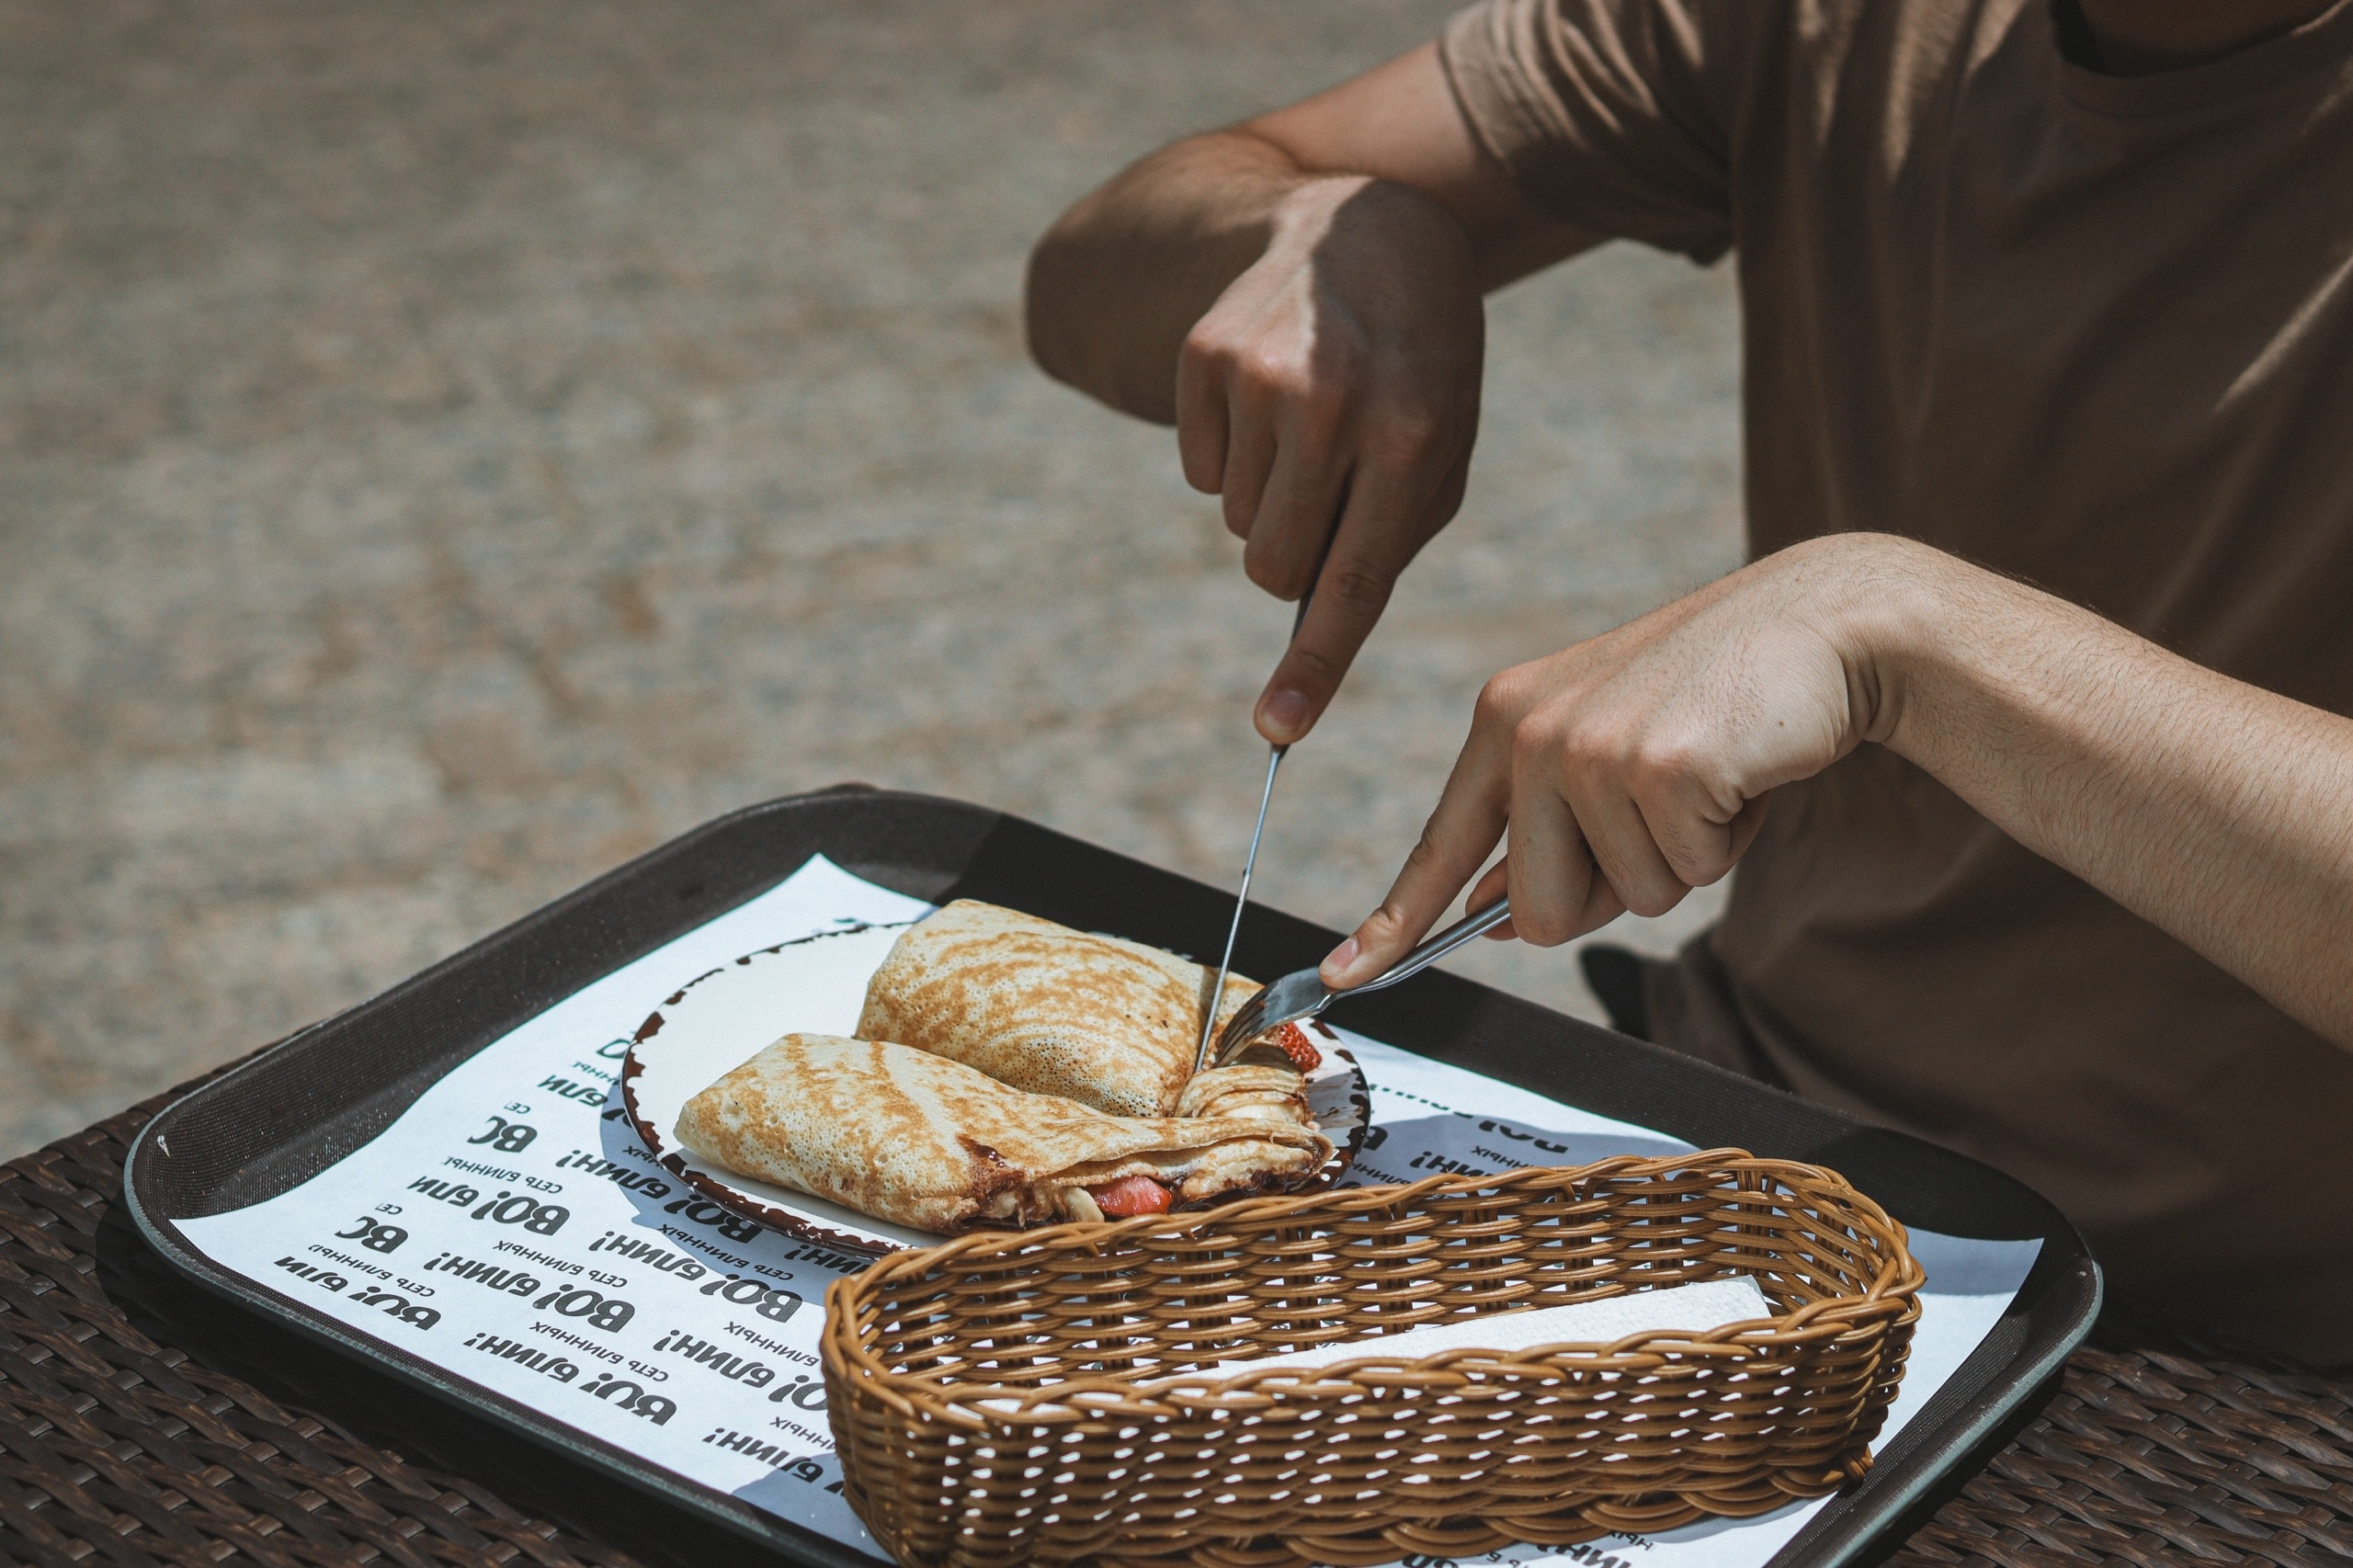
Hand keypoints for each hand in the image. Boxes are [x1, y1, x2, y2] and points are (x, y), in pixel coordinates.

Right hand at [1176, 177, 1483, 743]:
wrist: (1370, 224)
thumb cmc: (1420, 365)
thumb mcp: (1445, 440)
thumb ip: (1391, 535)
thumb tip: (1313, 631)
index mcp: (1414, 433)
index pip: (1355, 578)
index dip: (1314, 665)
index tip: (1277, 730)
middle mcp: (1334, 404)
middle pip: (1274, 565)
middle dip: (1293, 556)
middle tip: (1328, 493)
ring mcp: (1260, 374)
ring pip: (1234, 523)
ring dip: (1266, 498)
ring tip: (1310, 423)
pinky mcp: (1203, 354)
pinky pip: (1197, 472)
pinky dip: (1228, 454)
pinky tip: (1271, 395)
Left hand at [1321, 536, 1915, 984]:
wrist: (1819, 626)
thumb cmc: (1714, 704)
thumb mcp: (1608, 758)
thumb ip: (1547, 833)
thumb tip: (1491, 918)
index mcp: (1504, 722)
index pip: (1440, 844)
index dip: (1393, 922)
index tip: (1343, 975)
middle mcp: (1529, 731)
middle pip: (1539, 911)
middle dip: (1612, 890)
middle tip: (1665, 811)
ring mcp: (1589, 748)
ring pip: (1622, 898)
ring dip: (1680, 860)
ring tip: (1706, 776)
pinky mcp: (1658, 767)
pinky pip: (1685, 873)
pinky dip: (1724, 843)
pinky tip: (1737, 770)